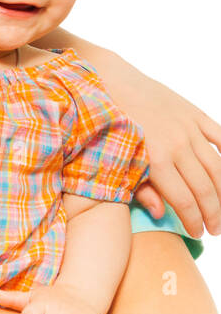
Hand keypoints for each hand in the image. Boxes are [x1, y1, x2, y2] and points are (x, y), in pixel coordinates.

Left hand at [104, 65, 220, 237]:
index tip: (197, 234)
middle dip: (214, 214)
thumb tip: (159, 213)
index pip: (184, 200)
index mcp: (155, 159)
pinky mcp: (194, 113)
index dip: (194, 221)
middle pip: (206, 188)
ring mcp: (188, 128)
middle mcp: (177, 144)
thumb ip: (138, 187)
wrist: (106, 80)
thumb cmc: (104, 124)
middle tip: (215, 229)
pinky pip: (220, 137)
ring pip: (219, 167)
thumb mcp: (114, 159)